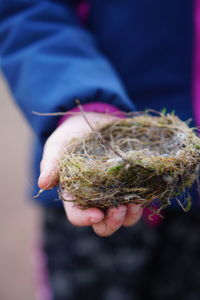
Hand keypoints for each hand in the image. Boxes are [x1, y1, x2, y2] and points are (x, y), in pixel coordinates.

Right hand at [38, 112, 142, 235]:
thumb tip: (42, 183)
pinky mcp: (129, 183)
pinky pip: (137, 201)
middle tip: (118, 210)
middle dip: (111, 223)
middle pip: (103, 224)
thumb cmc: (71, 137)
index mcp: (75, 194)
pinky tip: (143, 194)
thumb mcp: (57, 147)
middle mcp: (95, 198)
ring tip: (134, 203)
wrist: (91, 121)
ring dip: (129, 216)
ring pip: (123, 217)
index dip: (85, 219)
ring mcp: (113, 192)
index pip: (77, 216)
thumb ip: (51, 164)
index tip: (96, 215)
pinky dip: (141, 202)